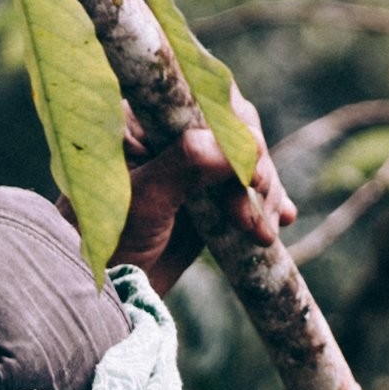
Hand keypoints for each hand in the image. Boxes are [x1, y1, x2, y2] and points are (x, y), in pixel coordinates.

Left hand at [112, 106, 290, 278]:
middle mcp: (169, 134)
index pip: (200, 95)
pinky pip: (248, 188)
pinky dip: (267, 202)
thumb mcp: (143, 201)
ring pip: (247, 158)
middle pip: (233, 126)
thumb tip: (241, 145)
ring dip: (265, 189)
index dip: (233, 123)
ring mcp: (192, 166)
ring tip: (262, 230)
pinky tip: (281, 219)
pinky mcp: (209, 197)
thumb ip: (186, 164)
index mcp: (142, 119)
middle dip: (253, 165)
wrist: (109, 295)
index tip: (248, 167)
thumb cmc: (107, 244)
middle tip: (254, 204)